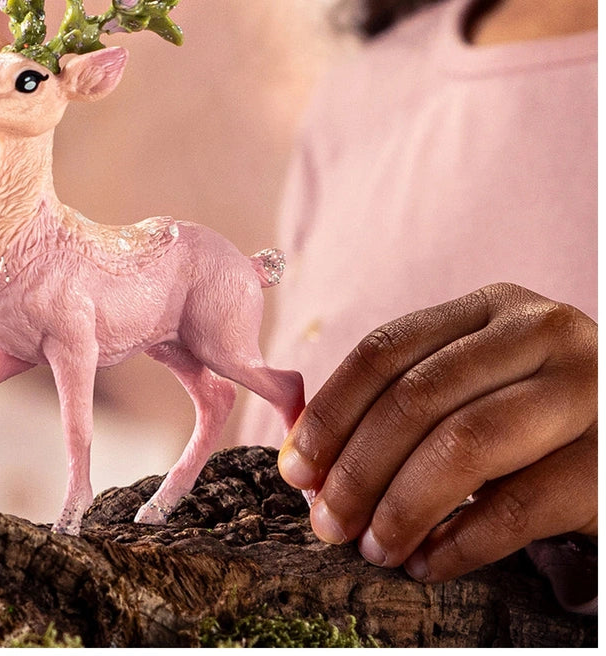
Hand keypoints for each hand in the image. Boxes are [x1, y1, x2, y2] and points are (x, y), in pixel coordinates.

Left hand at [277, 283, 596, 582]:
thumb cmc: (540, 414)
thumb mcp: (479, 380)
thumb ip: (407, 397)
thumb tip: (308, 457)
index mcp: (491, 308)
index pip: (386, 350)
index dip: (330, 411)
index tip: (294, 467)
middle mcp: (539, 334)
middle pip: (417, 398)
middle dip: (357, 468)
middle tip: (326, 522)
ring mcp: (584, 391)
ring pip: (463, 445)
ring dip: (401, 506)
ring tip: (371, 547)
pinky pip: (518, 507)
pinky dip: (460, 542)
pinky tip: (426, 562)